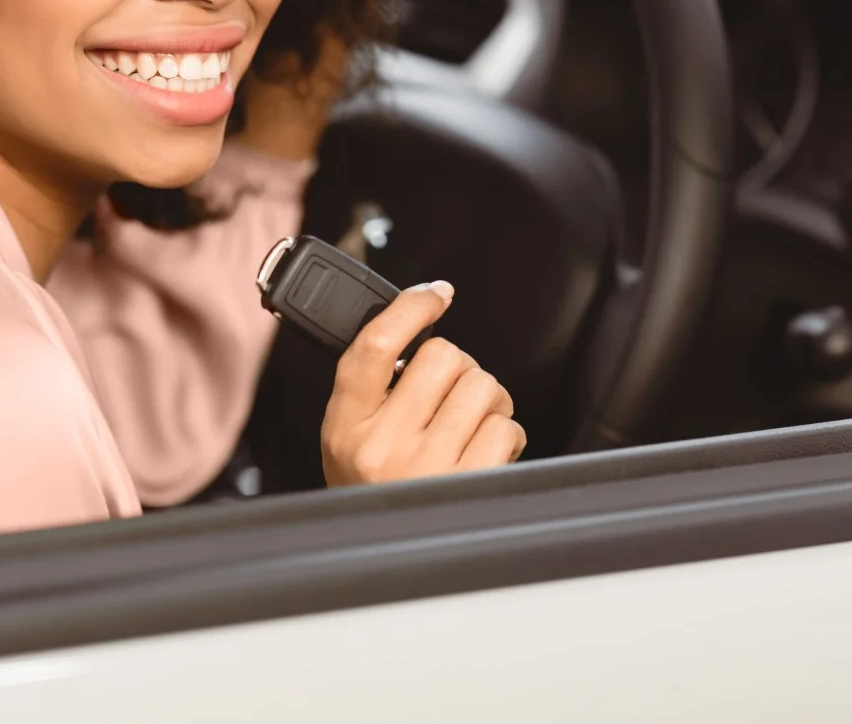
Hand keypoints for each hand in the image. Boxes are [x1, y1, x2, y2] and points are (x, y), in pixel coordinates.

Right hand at [321, 281, 527, 485]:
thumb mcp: (349, 434)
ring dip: (486, 398)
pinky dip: (505, 432)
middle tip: (449, 394)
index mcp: (347, 423)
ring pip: (482, 387)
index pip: (374, 346)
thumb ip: (375, 385)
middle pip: (443, 357)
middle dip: (458, 367)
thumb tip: (418, 324)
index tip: (435, 295)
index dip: (410, 308)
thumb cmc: (370, 489)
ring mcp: (426, 467)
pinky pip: (505, 429)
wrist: (381, 556)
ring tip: (467, 423)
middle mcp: (383, 444)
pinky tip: (484, 447)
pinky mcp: (468, 486)